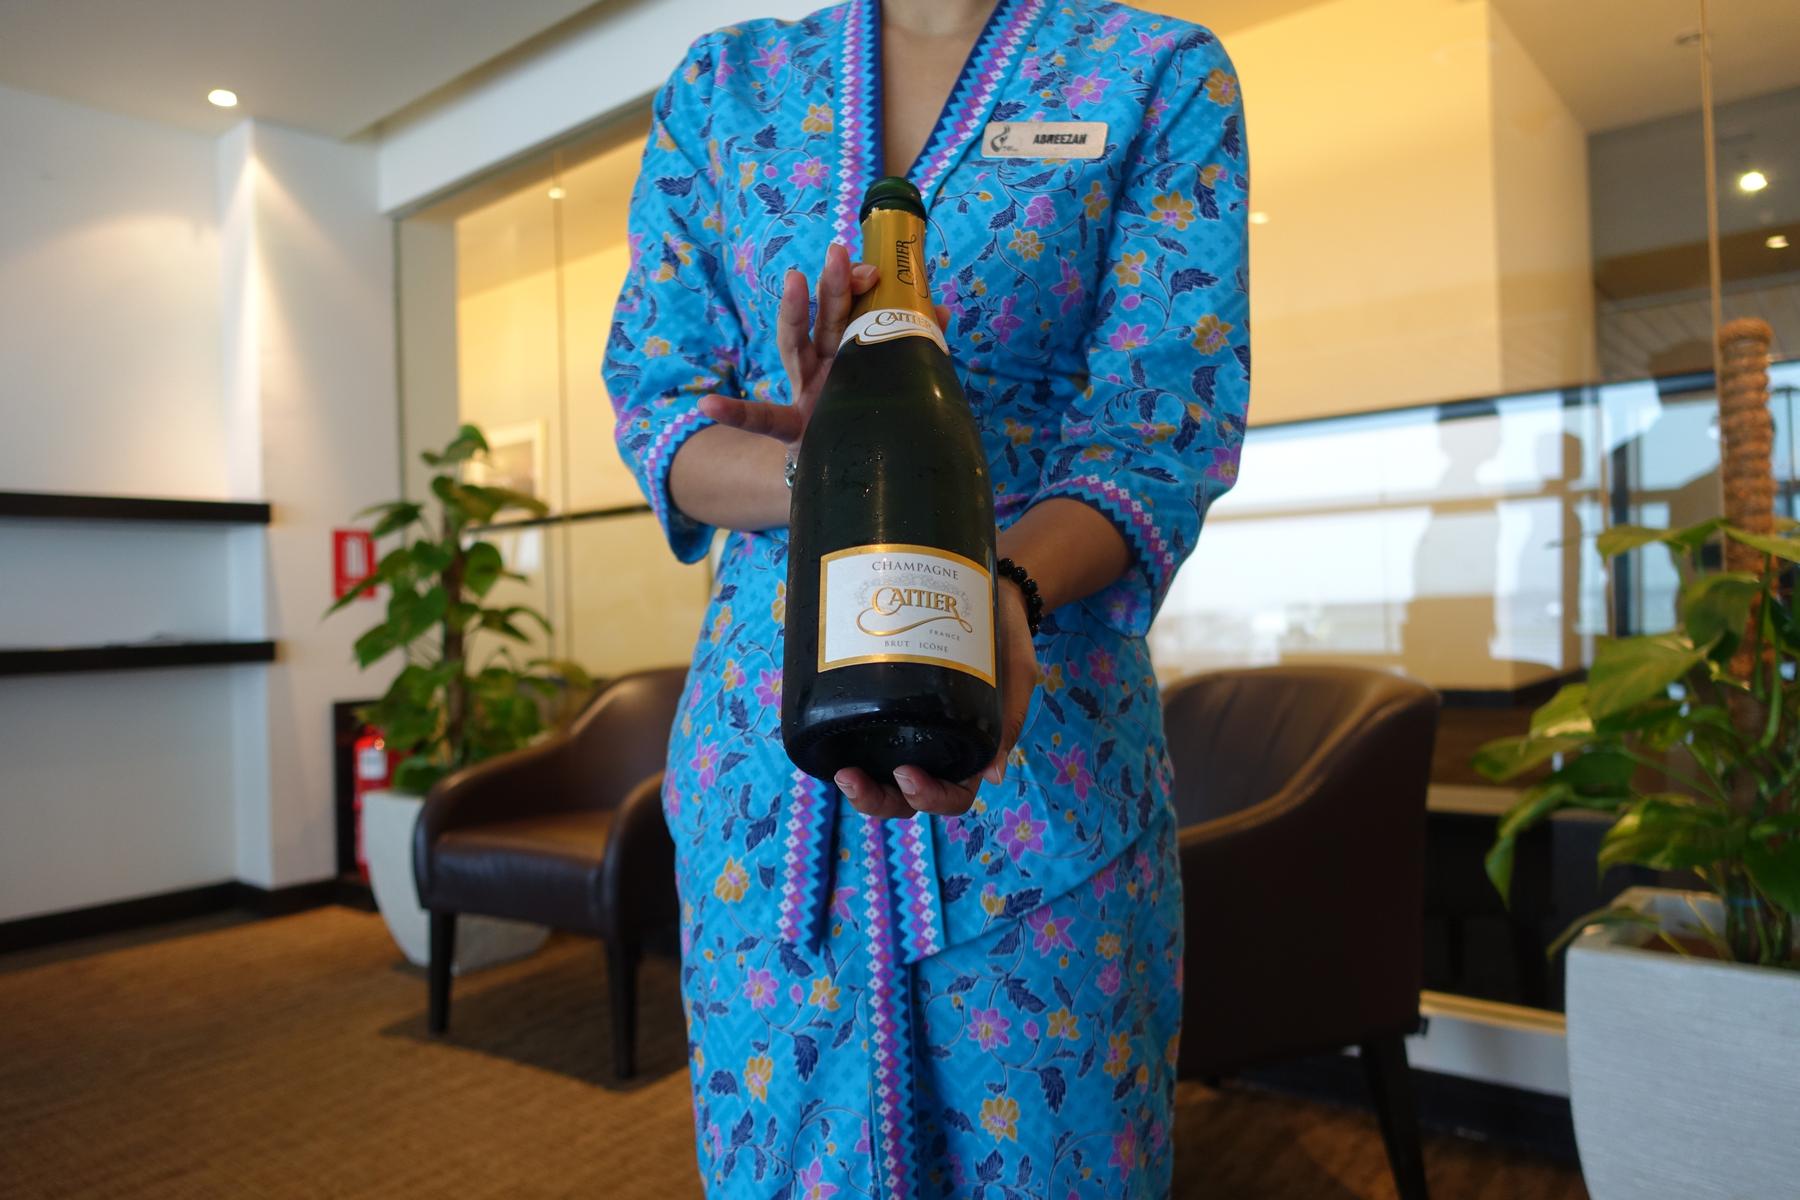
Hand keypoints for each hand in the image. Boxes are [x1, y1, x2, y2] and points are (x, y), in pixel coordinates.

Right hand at [696, 245, 953, 451]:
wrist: (843, 474)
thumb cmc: (861, 422)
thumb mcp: (884, 385)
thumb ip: (907, 350)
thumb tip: (939, 310)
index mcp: (846, 354)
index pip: (851, 311)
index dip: (859, 288)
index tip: (875, 269)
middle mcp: (821, 365)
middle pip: (826, 319)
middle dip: (833, 286)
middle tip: (838, 252)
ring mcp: (802, 393)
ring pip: (795, 346)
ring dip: (793, 313)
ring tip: (793, 281)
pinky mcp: (790, 429)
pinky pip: (760, 419)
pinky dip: (733, 412)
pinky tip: (708, 405)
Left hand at [834, 579, 1041, 819]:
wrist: (987, 594)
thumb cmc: (1006, 639)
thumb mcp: (1016, 675)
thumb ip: (1008, 719)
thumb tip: (993, 775)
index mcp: (971, 752)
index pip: (954, 795)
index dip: (930, 797)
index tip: (906, 773)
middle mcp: (936, 749)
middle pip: (905, 797)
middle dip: (877, 800)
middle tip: (852, 778)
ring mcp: (907, 730)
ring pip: (880, 776)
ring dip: (859, 786)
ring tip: (839, 771)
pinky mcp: (884, 705)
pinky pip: (861, 737)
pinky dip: (844, 747)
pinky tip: (826, 736)